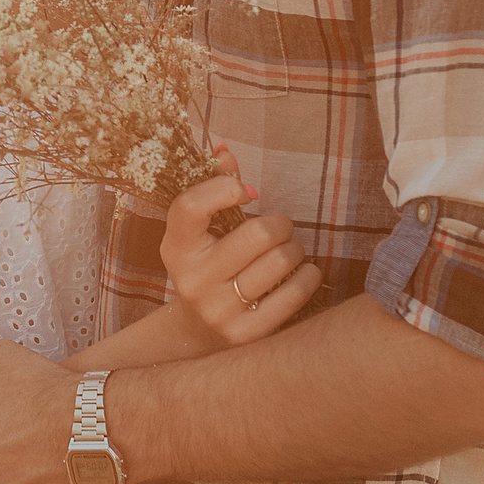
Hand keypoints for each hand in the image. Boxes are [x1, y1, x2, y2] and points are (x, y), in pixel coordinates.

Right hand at [161, 147, 319, 346]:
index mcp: (175, 247)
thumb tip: (225, 150)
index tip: (247, 191)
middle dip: (280, 224)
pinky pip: (295, 293)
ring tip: (289, 251)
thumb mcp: (198, 232)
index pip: (191, 206)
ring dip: (295, 249)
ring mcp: (219, 309)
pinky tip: (303, 272)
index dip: (223, 188)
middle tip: (280, 227)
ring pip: (280, 262)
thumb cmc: (205, 264)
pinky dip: (308, 276)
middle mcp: (192, 279)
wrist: (198, 332)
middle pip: (256, 234)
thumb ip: (212, 189)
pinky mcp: (247, 333)